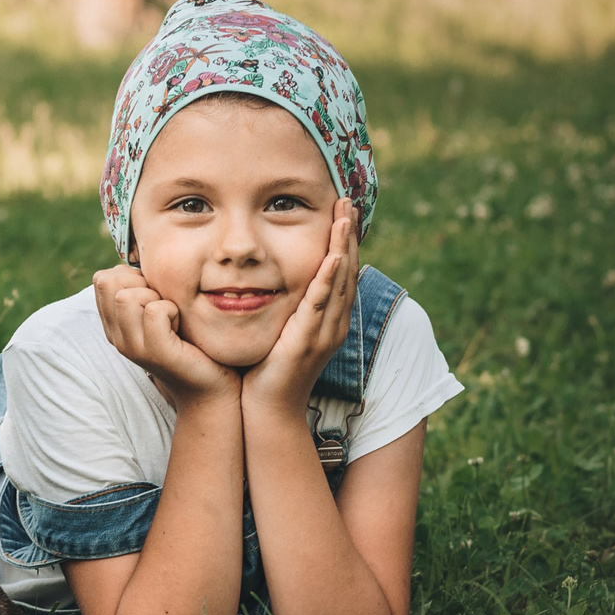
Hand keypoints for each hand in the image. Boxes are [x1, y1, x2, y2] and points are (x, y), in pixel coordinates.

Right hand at [93, 265, 239, 407]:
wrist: (210, 384)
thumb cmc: (190, 341)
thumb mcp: (161, 309)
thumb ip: (144, 287)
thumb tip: (138, 256)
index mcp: (114, 324)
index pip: (102, 278)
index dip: (132, 276)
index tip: (155, 296)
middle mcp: (117, 336)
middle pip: (109, 282)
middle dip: (142, 284)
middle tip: (165, 307)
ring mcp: (132, 346)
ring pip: (128, 296)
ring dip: (157, 297)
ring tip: (172, 317)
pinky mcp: (155, 352)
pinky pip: (155, 311)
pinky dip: (173, 311)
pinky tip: (180, 327)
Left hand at [241, 198, 357, 418]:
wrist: (267, 413)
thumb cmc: (266, 374)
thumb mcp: (279, 332)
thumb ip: (284, 308)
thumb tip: (271, 282)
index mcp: (328, 321)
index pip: (340, 273)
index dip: (344, 241)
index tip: (342, 211)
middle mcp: (333, 325)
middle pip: (347, 271)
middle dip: (348, 234)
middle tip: (348, 201)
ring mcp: (324, 334)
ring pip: (338, 282)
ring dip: (343, 246)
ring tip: (345, 215)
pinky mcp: (307, 341)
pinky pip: (320, 304)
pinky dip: (328, 278)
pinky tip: (333, 256)